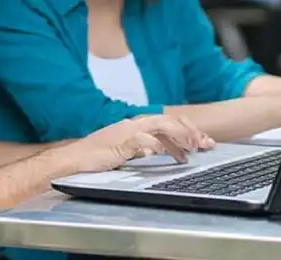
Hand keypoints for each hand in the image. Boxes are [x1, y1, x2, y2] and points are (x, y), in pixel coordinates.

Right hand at [65, 115, 211, 173]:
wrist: (75, 159)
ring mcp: (127, 131)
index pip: (168, 122)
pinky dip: (155, 144)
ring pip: (160, 125)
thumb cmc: (98, 156)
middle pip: (169, 121)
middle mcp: (134, 124)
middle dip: (190, 131)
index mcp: (137, 125)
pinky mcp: (120, 141)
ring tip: (192, 146)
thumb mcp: (127, 150)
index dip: (187, 130)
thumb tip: (161, 149)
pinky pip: (142, 139)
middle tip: (205, 144)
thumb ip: (143, 148)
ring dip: (179, 135)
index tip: (203, 141)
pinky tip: (165, 152)